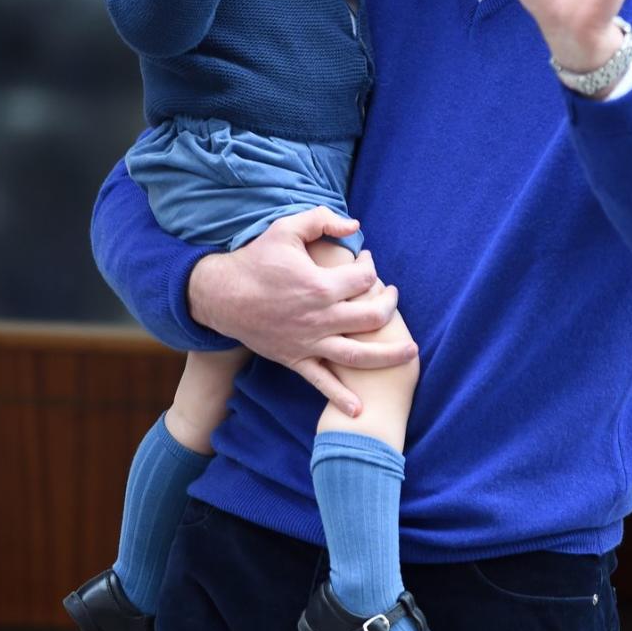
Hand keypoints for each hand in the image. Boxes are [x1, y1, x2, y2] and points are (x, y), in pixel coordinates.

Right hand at [187, 206, 409, 415]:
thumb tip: (356, 225)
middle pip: (372, 317)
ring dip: (388, 355)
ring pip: (358, 355)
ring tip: (410, 352)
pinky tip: (360, 410)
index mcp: (320, 285)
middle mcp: (320, 317)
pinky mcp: (295, 359)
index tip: (368, 261)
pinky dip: (341, 397)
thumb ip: (322, 220)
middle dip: (389, 305)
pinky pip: (322, 382)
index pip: (365, 279)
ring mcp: (309, 342)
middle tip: (392, 295)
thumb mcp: (286, 229)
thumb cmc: (256, 260)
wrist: (221, 295)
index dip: (372, 267)